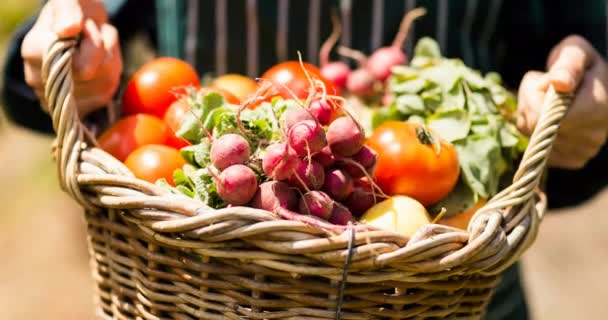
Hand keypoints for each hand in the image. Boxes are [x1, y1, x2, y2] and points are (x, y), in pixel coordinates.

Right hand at [21, 0, 121, 116]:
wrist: (81, 25)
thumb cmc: (75, 11)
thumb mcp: (70, 1)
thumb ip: (68, 10)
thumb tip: (69, 29)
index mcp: (34, 52)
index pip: (76, 62)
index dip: (93, 43)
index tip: (85, 26)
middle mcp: (41, 79)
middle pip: (92, 73)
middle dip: (102, 50)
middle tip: (92, 34)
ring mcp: (59, 97)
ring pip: (103, 84)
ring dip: (110, 62)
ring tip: (96, 47)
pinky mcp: (78, 107)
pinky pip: (107, 94)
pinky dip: (111, 75)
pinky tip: (99, 63)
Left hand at [517, 35, 607, 168]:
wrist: (591, 86)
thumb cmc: (580, 65)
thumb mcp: (575, 52)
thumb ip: (568, 65)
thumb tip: (559, 82)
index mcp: (598, 108)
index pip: (544, 114)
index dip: (535, 95)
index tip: (546, 80)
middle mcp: (593, 136)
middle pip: (534, 125)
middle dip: (530, 103)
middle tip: (544, 89)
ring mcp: (581, 152)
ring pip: (531, 136)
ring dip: (529, 116)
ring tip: (548, 103)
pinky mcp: (569, 161)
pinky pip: (534, 148)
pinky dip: (533, 132)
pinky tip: (549, 120)